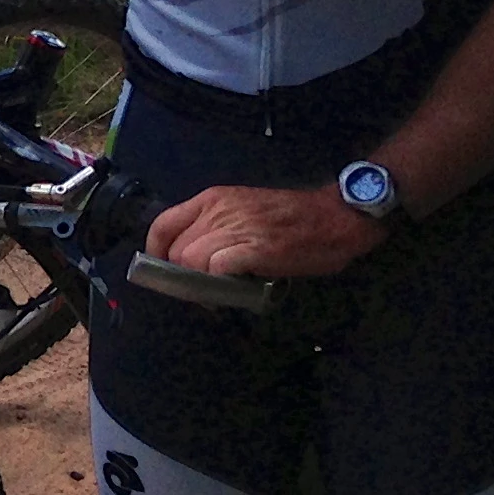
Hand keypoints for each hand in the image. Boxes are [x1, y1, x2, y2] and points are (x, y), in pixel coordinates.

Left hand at [144, 184, 384, 281]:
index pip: (163, 225)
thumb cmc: (292, 217)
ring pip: (192, 262)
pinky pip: (217, 270)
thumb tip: (193, 259)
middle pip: (176, 250)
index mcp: (211, 199)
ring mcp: (235, 228)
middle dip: (182, 277)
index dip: (157, 253)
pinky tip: (234, 292)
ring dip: (201, 285)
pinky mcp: (255, 249)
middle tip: (201, 292)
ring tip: (218, 295)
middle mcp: (217, 210)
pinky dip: (220, 286)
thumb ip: (217, 228)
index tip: (164, 272)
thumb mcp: (244, 210)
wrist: (336, 216)